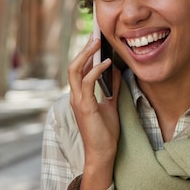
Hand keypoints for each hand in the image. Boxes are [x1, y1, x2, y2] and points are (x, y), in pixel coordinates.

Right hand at [67, 35, 120, 189]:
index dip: (86, 53)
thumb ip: (110, 87)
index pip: (80, 69)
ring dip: (86, 55)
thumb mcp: (110, 104)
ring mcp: (77, 101)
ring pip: (75, 70)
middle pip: (74, 65)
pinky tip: (107, 63)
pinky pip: (86, 83)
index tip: (96, 39)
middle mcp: (75, 96)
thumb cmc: (105, 132)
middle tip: (96, 35)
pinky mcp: (84, 107)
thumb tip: (115, 70)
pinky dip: (95, 71)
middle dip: (84, 49)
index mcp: (80, 95)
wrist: (103, 154)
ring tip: (97, 42)